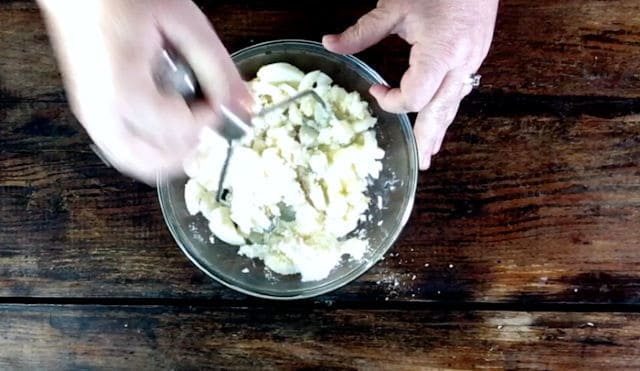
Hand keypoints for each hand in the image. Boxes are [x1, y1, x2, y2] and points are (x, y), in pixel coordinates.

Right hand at [38, 0, 249, 182]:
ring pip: (136, 163)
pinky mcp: (91, 115)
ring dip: (171, 155)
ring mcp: (91, 117)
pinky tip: (170, 128)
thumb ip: (216, 66)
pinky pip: (123, 152)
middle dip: (190, 149)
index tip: (222, 102)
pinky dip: (152, 151)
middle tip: (210, 124)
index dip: (210, 120)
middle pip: (155, 161)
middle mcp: (101, 113)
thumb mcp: (181, 22)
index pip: (180, 129)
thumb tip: (244, 105)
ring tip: (193, 127)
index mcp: (123, 90)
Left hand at [323, 0, 497, 168]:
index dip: (391, 100)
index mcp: (440, 52)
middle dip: (430, 136)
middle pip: (442, 110)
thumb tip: (329, 44)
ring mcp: (472, 60)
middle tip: (422, 161)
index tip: (375, 90)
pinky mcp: (477, 55)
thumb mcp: (394, 7)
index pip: (415, 96)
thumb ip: (362, 32)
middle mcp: (460, 63)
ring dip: (442, 127)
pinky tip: (443, 116)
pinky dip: (449, 107)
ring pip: (455, 103)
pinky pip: (461, 90)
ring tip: (432, 150)